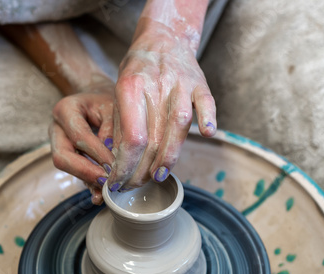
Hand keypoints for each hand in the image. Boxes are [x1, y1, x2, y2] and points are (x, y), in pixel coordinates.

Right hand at [49, 83, 114, 204]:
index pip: (80, 136)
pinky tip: (100, 195)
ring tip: (107, 189)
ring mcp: (57, 142)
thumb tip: (114, 163)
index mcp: (66, 110)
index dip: (97, 154)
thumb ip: (113, 132)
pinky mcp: (65, 154)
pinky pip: (73, 171)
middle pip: (61, 157)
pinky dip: (87, 182)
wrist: (96, 97)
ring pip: (65, 166)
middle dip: (85, 172)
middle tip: (107, 182)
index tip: (115, 166)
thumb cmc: (107, 101)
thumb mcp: (114, 108)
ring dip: (86, 179)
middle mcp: (56, 127)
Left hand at [107, 24, 215, 191]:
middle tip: (135, 185)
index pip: (130, 138)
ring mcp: (180, 83)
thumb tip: (115, 161)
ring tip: (158, 177)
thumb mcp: (118, 92)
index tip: (118, 181)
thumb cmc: (138, 71)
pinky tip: (207, 134)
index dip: (125, 165)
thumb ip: (118, 124)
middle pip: (153, 138)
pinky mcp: (199, 83)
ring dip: (169, 157)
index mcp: (130, 87)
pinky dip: (208, 117)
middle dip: (143, 169)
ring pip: (178, 126)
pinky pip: (206, 102)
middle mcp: (156, 86)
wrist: (162, 38)